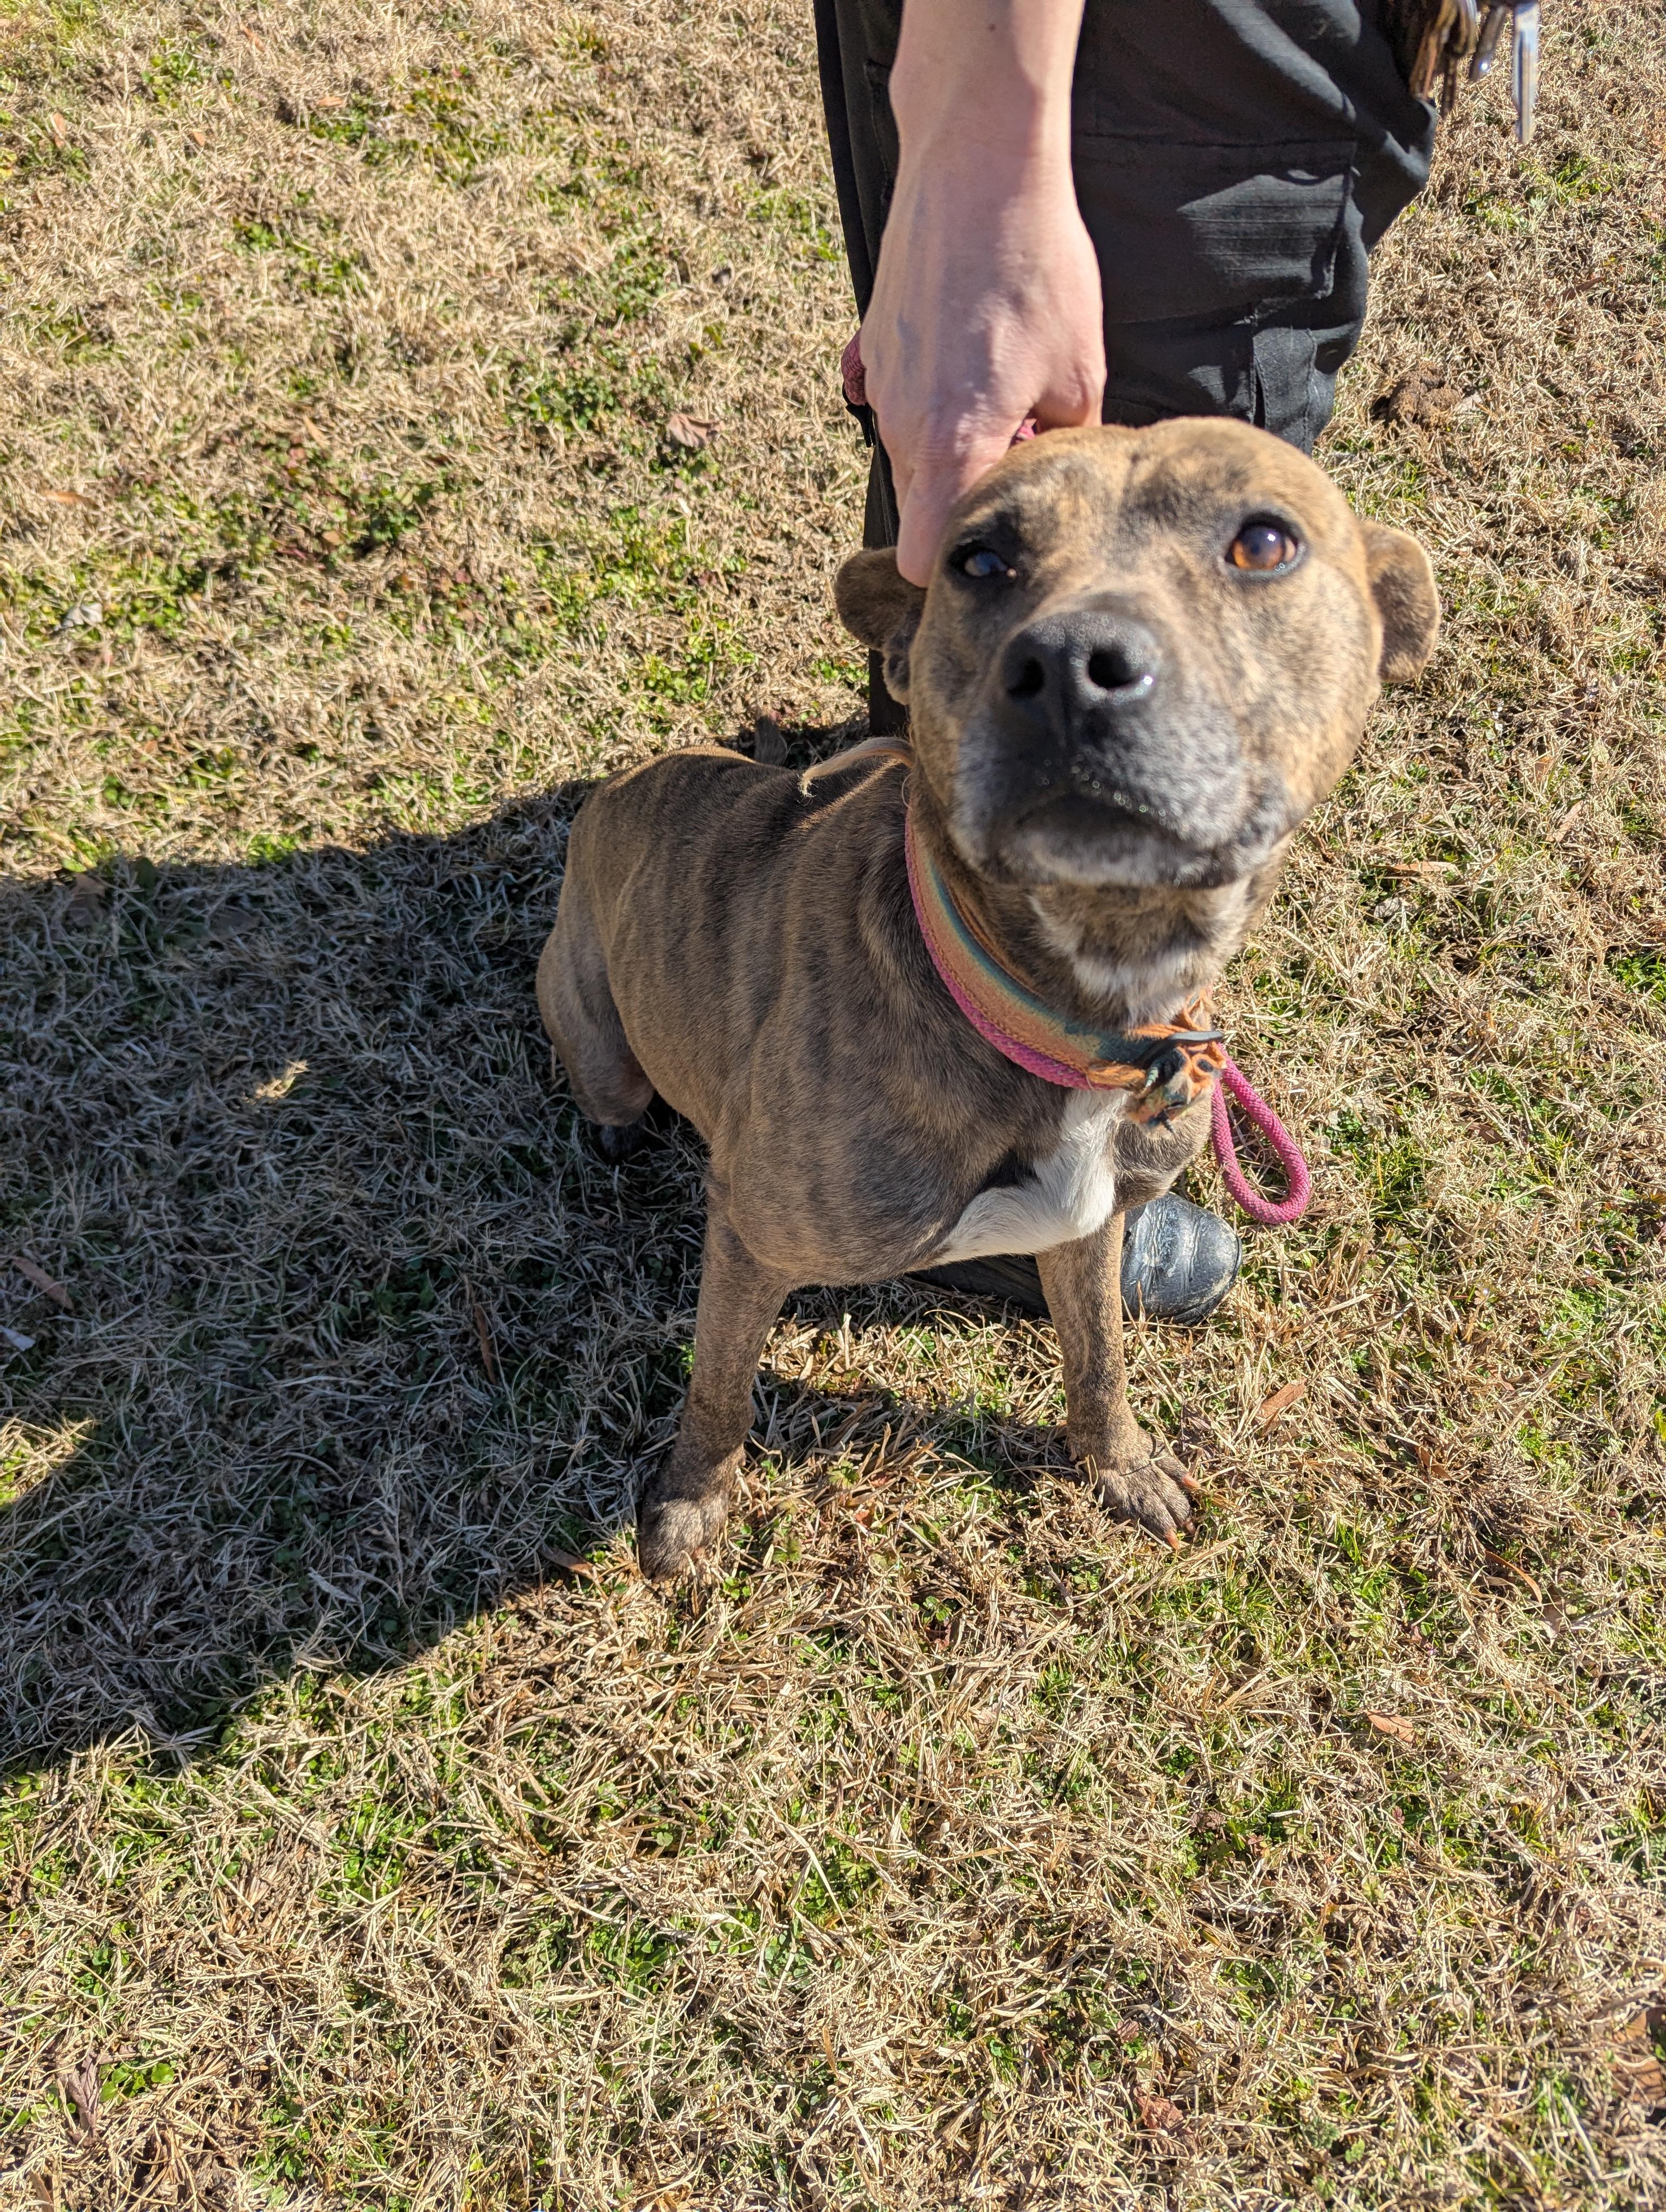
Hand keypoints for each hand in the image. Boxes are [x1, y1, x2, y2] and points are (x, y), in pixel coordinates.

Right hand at [861, 1, 1104, 584]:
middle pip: (923, 502)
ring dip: (952, 439)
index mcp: (952, 446)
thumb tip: (1055, 473)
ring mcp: (881, 383)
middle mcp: (903, 425)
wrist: (975, 166)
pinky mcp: (874, 343)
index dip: (950, 564)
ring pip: (913, 447)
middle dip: (964, 494)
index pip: (919, 556)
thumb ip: (1061, 442)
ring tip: (1004, 389)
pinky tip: (962, 357)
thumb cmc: (1033, 265)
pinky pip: (896, 394)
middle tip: (1022, 454)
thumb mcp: (1078, 369)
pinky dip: (926, 393)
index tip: (985, 549)